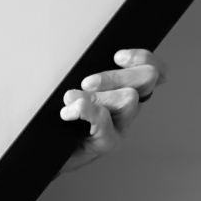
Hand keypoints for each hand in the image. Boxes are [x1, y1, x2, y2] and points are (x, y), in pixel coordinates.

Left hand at [59, 47, 161, 169]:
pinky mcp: (108, 142)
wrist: (48, 150)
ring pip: (128, 98)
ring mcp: (122, 125)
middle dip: (115, 76)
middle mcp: (129, 106)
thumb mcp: (75, 86)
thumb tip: (80, 50)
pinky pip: (104, 120)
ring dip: (98, 95)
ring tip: (70, 99)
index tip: (117, 56)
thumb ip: (87, 71)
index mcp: (126, 88)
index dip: (143, 58)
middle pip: (146, 78)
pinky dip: (86, 110)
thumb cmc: (62, 116)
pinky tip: (69, 112)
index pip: (153, 68)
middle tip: (87, 83)